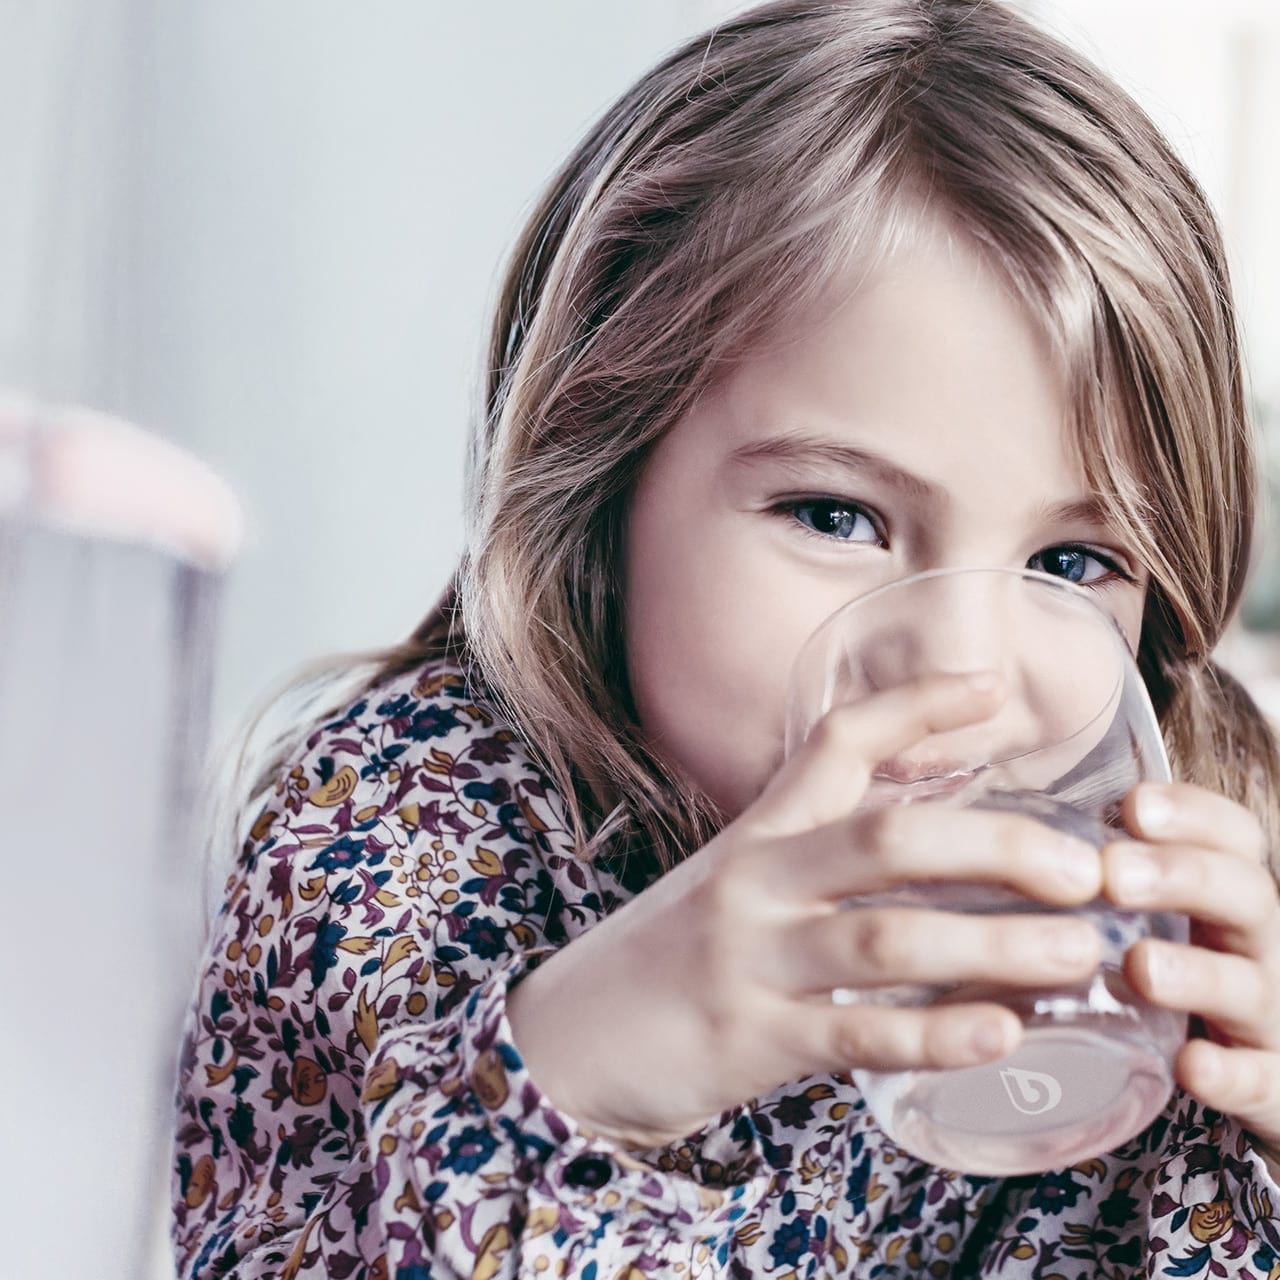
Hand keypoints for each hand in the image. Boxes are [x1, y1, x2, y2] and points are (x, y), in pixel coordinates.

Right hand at [505, 671, 1108, 1147]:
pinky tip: (999, 1031)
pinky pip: (856, 1030)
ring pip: (887, 935)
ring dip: (994, 944)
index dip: (914, 706)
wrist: (568, 1037)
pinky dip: (933, 1031)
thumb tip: (933, 857)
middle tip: (1084, 868)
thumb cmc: (670, 958)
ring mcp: (752, 956)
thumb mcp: (735, 885)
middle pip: (887, 837)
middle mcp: (756, 879)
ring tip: (1077, 954)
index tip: (990, 688)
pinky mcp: (750, 1036)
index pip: (837, 743)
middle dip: (996, 844)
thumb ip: (816, 863)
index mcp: (758, 834)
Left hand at [1102, 782, 1279, 1169]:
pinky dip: (1228, 1074)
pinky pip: (1257, 1081)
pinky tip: (1191, 1065)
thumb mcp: (1151, 915)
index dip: (1195, 814)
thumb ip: (1104, 873)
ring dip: (1197, 973)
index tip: (1135, 805)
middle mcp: (1256, 946)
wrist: (1239, 1072)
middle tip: (1113, 874)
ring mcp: (1265, 1016)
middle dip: (1182, 877)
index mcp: (1226, 895)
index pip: (1235, 838)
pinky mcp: (1266, 1086)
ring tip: (1141, 965)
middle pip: (1247, 895)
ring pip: (1248, 987)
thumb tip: (1012, 828)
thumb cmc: (1173, 969)